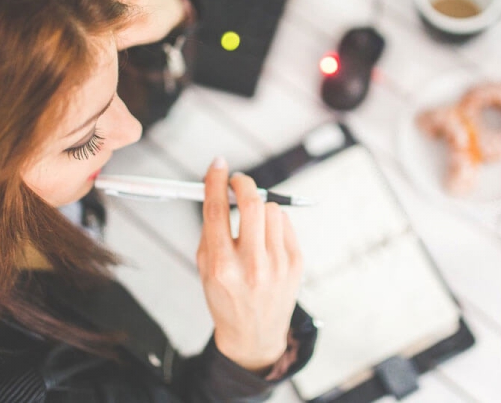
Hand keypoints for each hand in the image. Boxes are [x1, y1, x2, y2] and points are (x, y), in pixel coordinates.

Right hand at [196, 157, 302, 372]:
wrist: (254, 334)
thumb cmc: (226, 297)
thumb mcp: (204, 268)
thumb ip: (210, 229)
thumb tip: (217, 188)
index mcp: (221, 266)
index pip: (216, 210)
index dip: (215, 181)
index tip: (217, 165)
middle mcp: (251, 265)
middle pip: (251, 203)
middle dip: (243, 183)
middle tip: (237, 181)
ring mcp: (277, 264)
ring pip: (272, 210)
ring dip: (259, 207)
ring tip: (252, 222)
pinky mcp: (296, 263)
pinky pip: (285, 224)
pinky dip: (274, 223)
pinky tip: (266, 238)